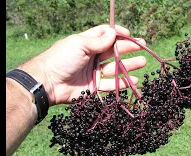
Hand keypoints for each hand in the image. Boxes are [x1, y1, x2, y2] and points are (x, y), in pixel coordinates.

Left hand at [19, 24, 146, 105]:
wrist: (48, 82)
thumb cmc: (61, 58)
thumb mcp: (79, 44)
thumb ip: (98, 41)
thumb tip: (114, 33)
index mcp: (87, 43)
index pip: (105, 35)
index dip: (117, 33)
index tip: (129, 34)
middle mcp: (92, 57)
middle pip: (114, 51)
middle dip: (128, 48)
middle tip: (142, 46)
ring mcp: (94, 72)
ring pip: (115, 68)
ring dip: (129, 65)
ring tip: (142, 62)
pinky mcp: (94, 87)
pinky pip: (111, 84)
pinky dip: (123, 82)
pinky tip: (134, 79)